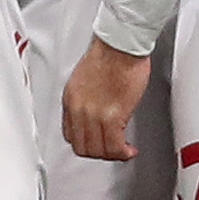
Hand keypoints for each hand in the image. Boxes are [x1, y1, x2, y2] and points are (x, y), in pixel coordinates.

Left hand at [63, 38, 151, 162]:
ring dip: (112, 154)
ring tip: (122, 150)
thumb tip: (97, 114)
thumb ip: (87, 100)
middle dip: (99, 153)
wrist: (121, 44)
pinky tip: (128, 149)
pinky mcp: (112, 116)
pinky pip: (114, 146)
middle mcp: (78, 109)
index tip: (97, 142)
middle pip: (82, 147)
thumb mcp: (86, 79)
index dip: (85, 143)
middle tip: (111, 150)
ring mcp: (93, 114)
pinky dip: (122, 153)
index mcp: (71, 99)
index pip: (70, 135)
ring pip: (98, 151)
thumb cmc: (110, 53)